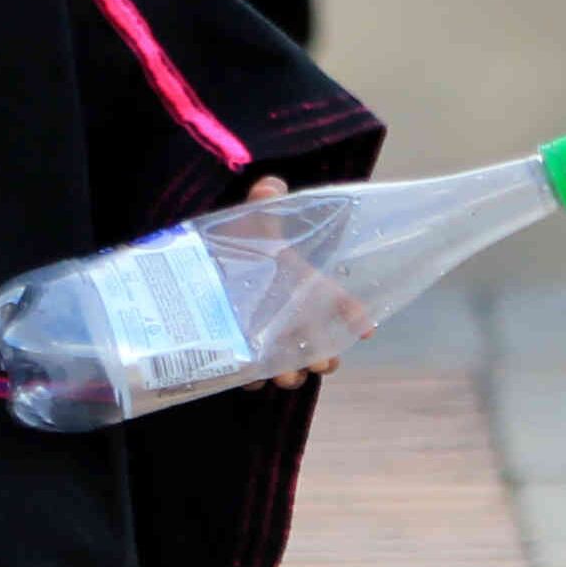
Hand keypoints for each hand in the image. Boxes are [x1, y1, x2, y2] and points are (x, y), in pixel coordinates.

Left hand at [243, 175, 346, 389]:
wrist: (199, 263)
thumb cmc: (238, 242)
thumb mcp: (252, 221)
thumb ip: (264, 204)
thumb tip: (268, 185)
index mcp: (303, 286)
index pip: (339, 302)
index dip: (355, 316)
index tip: (366, 330)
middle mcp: (292, 316)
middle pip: (322, 344)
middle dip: (325, 356)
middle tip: (321, 363)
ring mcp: (269, 337)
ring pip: (292, 364)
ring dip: (293, 373)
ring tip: (286, 376)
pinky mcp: (242, 352)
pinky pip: (253, 374)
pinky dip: (255, 381)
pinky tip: (252, 380)